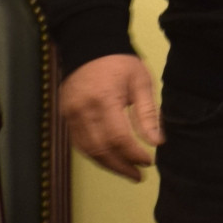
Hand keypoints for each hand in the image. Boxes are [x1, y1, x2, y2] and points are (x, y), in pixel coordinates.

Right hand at [61, 54, 161, 181]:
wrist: (90, 47)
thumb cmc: (121, 64)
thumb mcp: (142, 83)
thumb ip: (148, 113)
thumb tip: (157, 142)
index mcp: (104, 100)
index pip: (118, 137)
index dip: (133, 153)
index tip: (149, 161)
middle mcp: (82, 110)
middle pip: (100, 148)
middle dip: (121, 166)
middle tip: (139, 176)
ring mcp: (70, 114)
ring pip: (87, 149)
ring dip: (108, 164)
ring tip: (128, 172)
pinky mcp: (66, 116)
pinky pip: (79, 142)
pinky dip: (95, 154)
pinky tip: (110, 160)